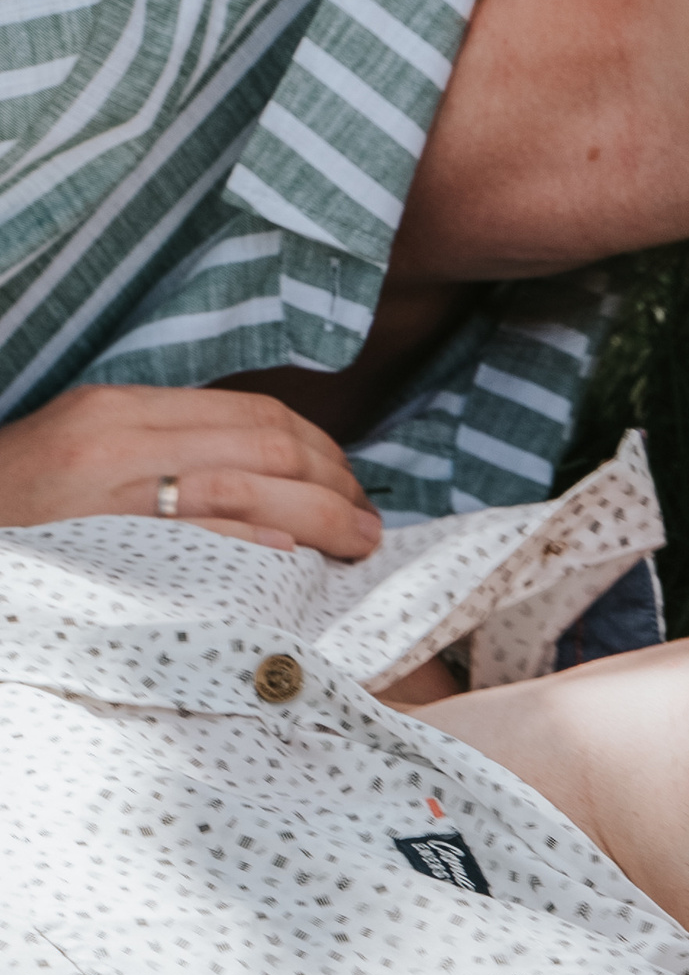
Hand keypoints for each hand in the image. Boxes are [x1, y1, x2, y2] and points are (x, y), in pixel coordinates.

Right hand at [0, 383, 383, 558]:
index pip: (251, 413)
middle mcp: (120, 441)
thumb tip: (265, 474)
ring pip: (246, 491)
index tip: (349, 481)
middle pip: (264, 446)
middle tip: (368, 523)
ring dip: (320, 519)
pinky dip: (255, 551)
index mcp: (120, 410)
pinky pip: (198, 543)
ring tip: (358, 545)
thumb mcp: (84, 453)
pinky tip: (294, 564)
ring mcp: (110, 496)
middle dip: (334, 483)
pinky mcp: (103, 550)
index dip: (319, 447)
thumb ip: (164, 451)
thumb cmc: (18, 509)